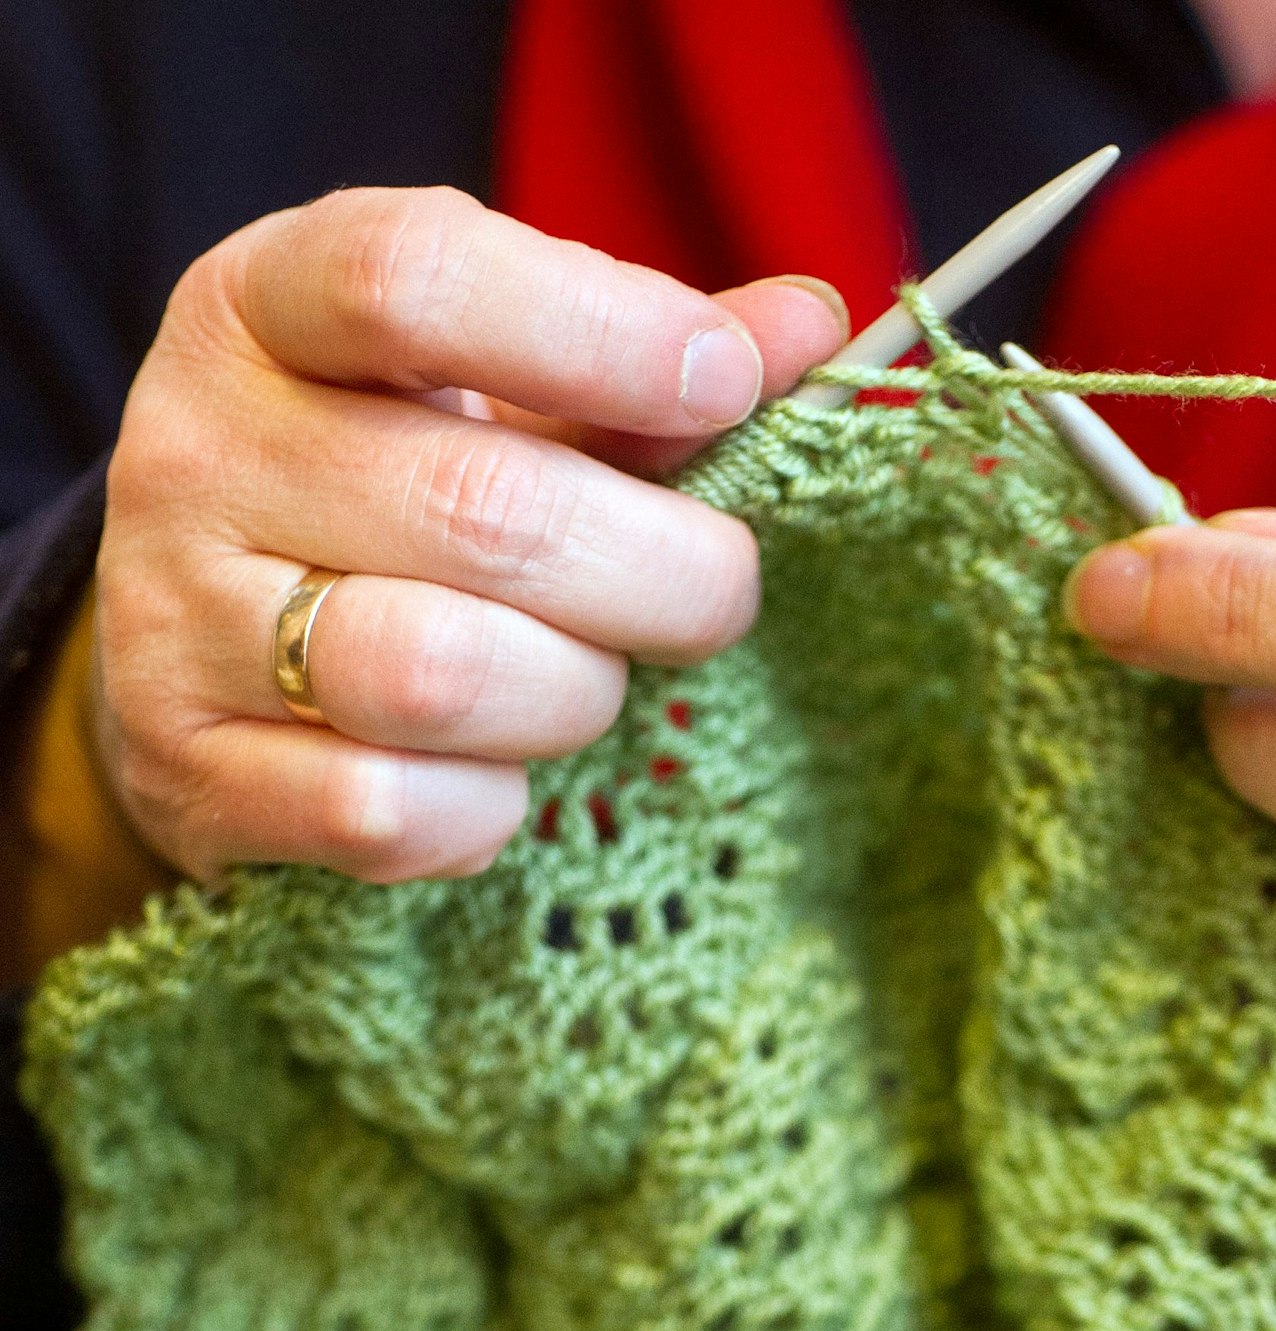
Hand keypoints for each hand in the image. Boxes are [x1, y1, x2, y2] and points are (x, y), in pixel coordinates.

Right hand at [95, 187, 846, 882]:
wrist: (206, 637)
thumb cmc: (401, 485)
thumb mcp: (505, 389)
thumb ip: (649, 356)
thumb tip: (810, 329)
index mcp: (269, 308)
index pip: (414, 281)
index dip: (603, 332)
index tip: (727, 383)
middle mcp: (199, 452)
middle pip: (486, 512)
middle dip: (665, 571)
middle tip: (712, 588)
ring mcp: (175, 623)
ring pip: (442, 677)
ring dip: (576, 692)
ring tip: (585, 672)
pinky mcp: (194, 777)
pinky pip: (392, 814)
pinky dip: (487, 810)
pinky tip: (491, 769)